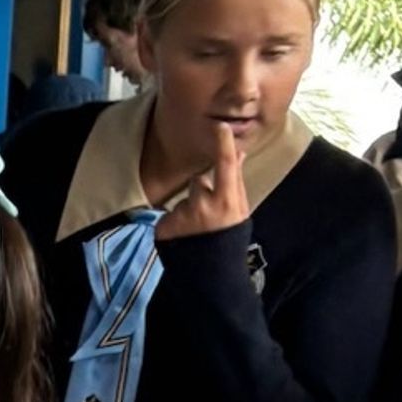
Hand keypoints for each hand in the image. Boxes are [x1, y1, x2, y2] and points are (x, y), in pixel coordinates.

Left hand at [159, 120, 252, 237]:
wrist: (212, 275)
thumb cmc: (228, 238)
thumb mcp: (239, 210)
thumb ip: (235, 181)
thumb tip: (238, 152)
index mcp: (226, 201)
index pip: (224, 166)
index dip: (223, 145)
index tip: (220, 126)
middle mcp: (202, 206)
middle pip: (198, 182)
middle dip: (201, 192)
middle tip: (209, 215)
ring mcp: (181, 217)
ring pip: (184, 200)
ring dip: (188, 210)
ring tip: (197, 231)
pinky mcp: (163, 228)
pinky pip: (170, 215)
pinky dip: (176, 224)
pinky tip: (185, 238)